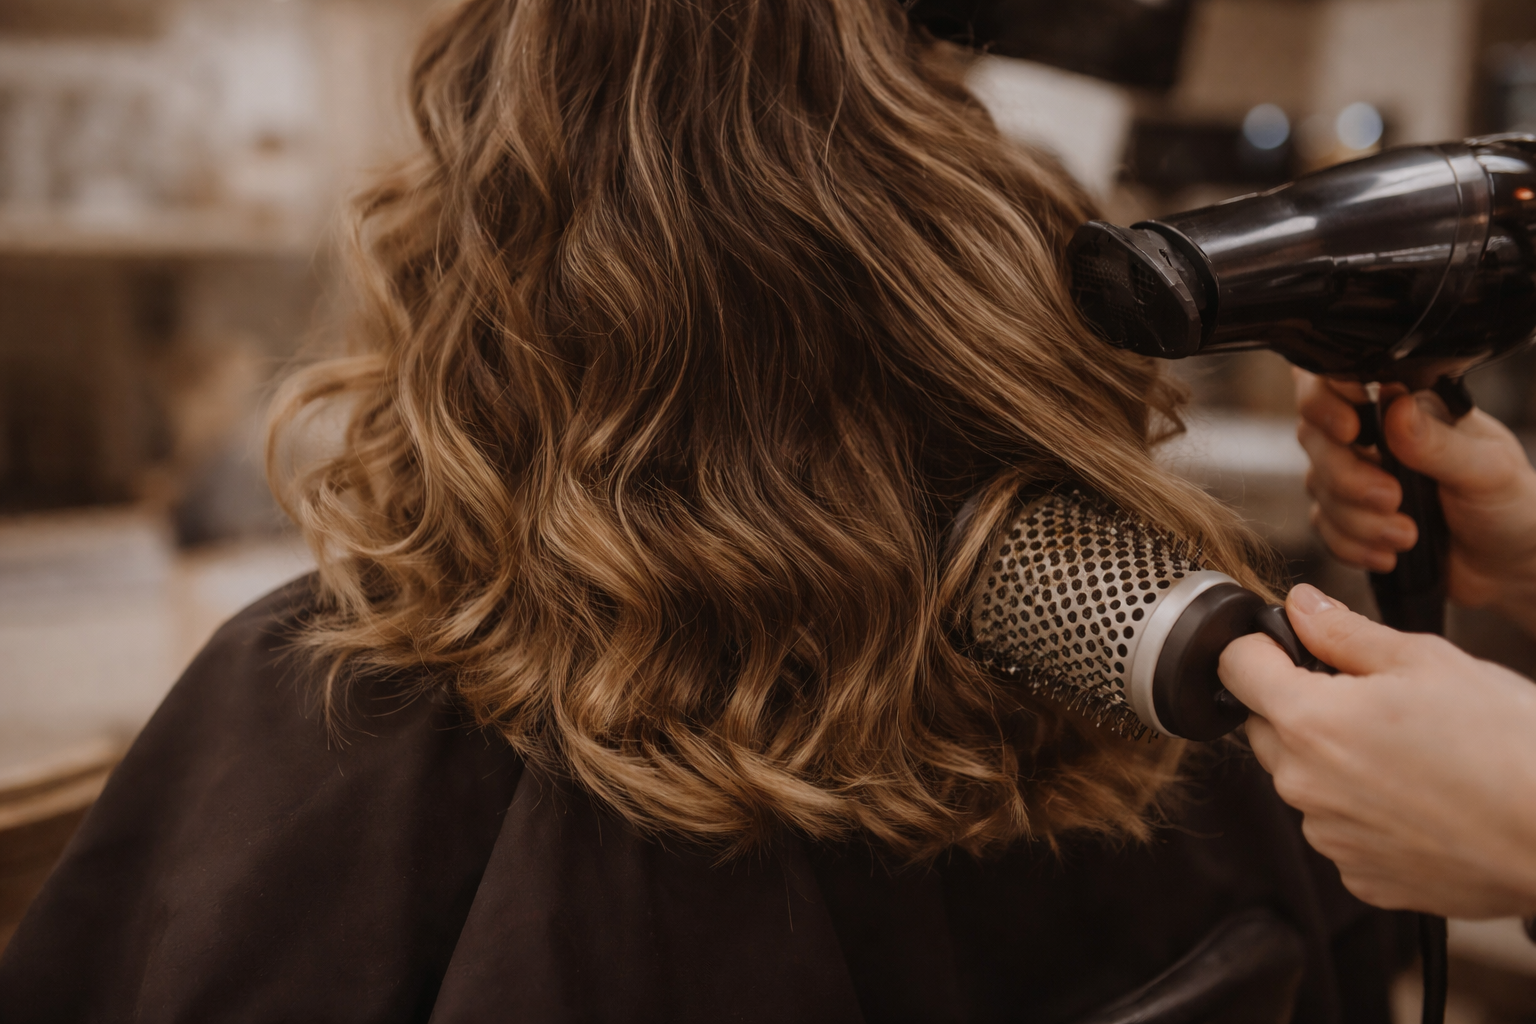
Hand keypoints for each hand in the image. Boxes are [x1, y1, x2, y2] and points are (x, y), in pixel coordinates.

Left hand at [1219, 584, 1535, 918]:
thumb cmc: (1507, 746)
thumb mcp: (1427, 661)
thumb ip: (1345, 632)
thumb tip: (1300, 605)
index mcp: (1308, 721)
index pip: (1234, 668)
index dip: (1257, 646)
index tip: (1285, 643)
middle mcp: (1304, 785)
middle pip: (1263, 727)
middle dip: (1295, 704)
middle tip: (1367, 697)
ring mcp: (1330, 837)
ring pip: (1302, 780)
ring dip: (1331, 760)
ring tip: (1406, 751)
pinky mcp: (1361, 876)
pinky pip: (1339, 828)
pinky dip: (1363, 810)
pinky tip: (1417, 796)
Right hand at [1294, 369, 1535, 633]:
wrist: (1507, 565)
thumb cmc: (1509, 505)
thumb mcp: (1488, 471)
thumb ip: (1438, 443)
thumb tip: (1394, 407)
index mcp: (1406, 403)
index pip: (1337, 378)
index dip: (1325, 399)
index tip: (1350, 430)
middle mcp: (1372, 432)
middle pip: (1315, 436)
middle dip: (1347, 477)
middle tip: (1393, 499)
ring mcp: (1355, 473)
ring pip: (1317, 486)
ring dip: (1357, 520)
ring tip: (1407, 535)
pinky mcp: (1348, 515)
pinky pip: (1322, 526)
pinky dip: (1352, 546)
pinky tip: (1390, 553)